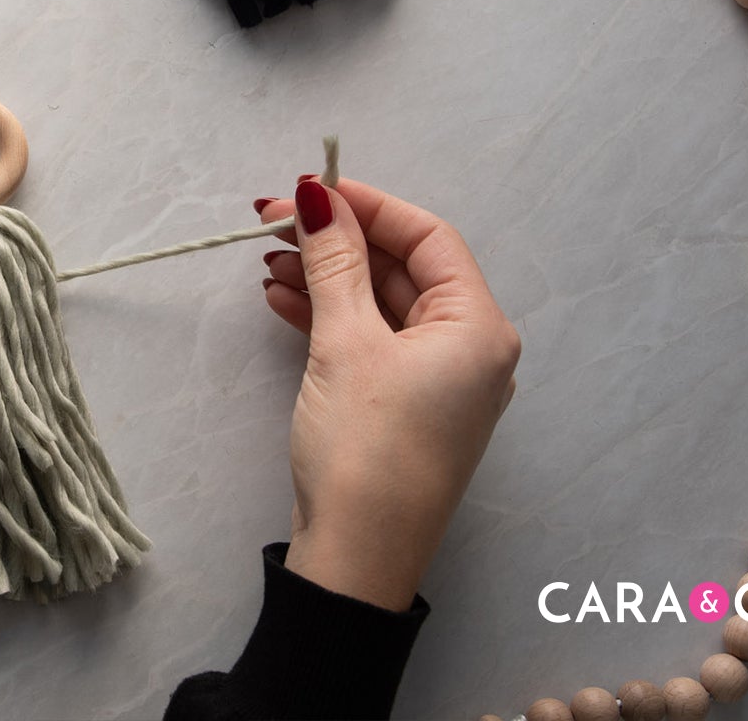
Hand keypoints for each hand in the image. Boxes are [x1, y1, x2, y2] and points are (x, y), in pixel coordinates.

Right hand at [255, 178, 519, 610]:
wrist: (357, 558)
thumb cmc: (365, 448)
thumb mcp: (345, 343)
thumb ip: (333, 262)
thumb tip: (316, 196)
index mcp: (478, 327)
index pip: (429, 237)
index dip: (368, 205)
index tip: (309, 190)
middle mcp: (471, 349)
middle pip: (404, 268)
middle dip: (339, 242)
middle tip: (273, 223)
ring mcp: (441, 380)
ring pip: (382, 304)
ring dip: (327, 278)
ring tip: (268, 262)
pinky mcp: (407, 405)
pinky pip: (373, 340)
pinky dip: (330, 317)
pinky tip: (283, 300)